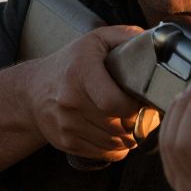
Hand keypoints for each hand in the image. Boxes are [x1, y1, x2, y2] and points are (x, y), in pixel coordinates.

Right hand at [25, 25, 145, 161]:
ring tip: (131, 123)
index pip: (115, 103)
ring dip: (128, 137)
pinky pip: (104, 154)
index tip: (140, 100)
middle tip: (142, 114)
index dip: (134, 106)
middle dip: (136, 123)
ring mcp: (66, 125)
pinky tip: (116, 133)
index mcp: (80, 73)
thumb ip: (127, 37)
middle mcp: (69, 101)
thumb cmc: (71, 63)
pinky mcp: (66, 142)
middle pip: (117, 126)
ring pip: (113, 143)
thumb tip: (158, 42)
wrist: (32, 90)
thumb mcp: (96, 40)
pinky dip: (116, 148)